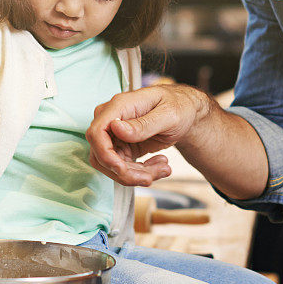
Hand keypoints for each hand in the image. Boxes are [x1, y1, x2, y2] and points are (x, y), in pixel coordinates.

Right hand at [87, 84, 207, 186]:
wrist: (185, 111)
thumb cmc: (178, 106)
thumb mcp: (168, 115)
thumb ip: (143, 124)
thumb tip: (116, 128)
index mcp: (119, 106)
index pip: (97, 133)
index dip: (105, 155)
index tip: (122, 169)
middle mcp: (112, 120)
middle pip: (101, 155)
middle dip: (125, 172)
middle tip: (151, 177)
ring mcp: (115, 135)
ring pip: (112, 166)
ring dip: (136, 175)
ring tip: (163, 169)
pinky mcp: (122, 147)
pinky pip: (122, 167)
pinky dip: (140, 173)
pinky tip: (160, 165)